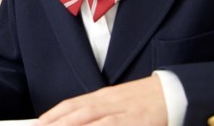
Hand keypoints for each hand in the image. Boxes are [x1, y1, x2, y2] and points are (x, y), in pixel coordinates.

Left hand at [35, 76, 166, 125]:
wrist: (174, 92)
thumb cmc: (146, 100)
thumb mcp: (119, 103)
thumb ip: (100, 112)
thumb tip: (78, 121)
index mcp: (103, 96)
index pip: (72, 104)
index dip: (53, 114)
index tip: (39, 122)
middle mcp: (108, 101)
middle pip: (76, 110)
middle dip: (55, 121)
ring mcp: (121, 110)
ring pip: (89, 117)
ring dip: (68, 125)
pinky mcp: (136, 119)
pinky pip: (112, 125)